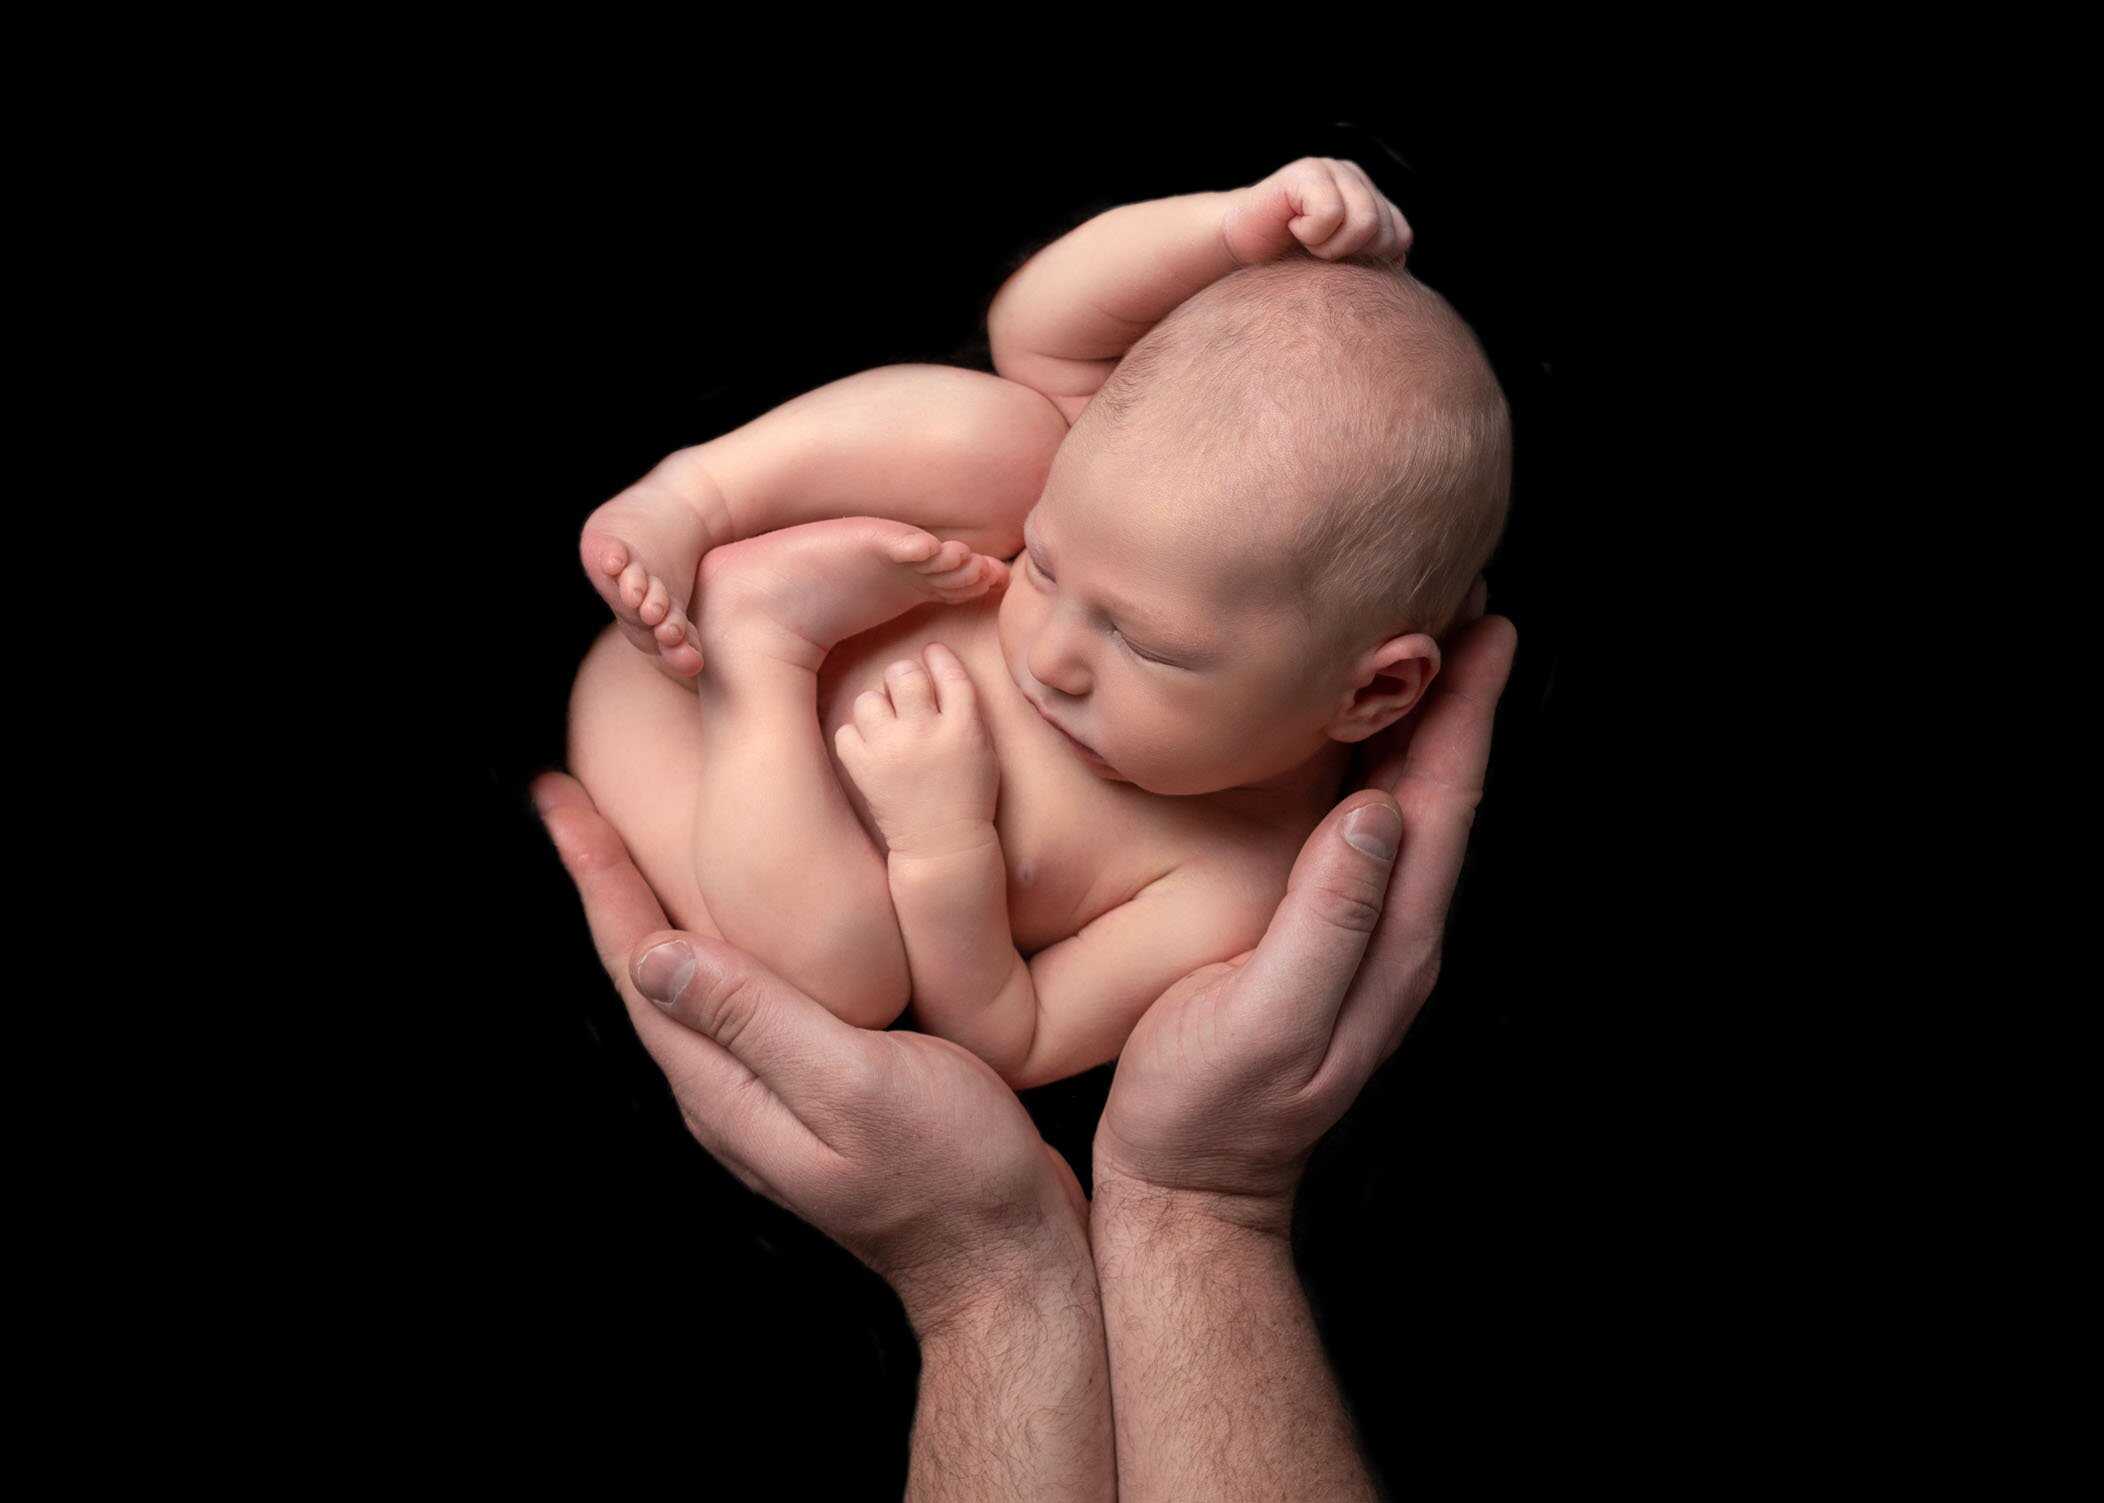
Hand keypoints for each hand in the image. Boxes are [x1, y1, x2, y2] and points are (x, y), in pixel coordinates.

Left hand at [533, 772, 1088, 1330]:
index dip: (595, 873)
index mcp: (723, 1084)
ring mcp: (773, 1089)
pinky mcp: (821, 1083)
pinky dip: (731, 929)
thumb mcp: (857, 1085)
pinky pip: (749, 992)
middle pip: (647, 963)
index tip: (554, 796)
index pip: (635, 961)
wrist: (1008, 1258)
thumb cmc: (949, 1174)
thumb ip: (758, 1022)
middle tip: (576, 792)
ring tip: (638, 828)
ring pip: (695, 975)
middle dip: (608, 875)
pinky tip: (752, 904)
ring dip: (660, 897)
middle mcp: (730, 1086)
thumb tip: (653, 957)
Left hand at [834, 643, 1000, 860]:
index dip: (939, 658)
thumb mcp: (984, 750)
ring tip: (885, 724)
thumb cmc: (968, 797)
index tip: (932, 653)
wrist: (942, 845)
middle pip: (904, 674)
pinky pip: (846, 731)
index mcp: (964, 728)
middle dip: (903, 676)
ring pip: (868, 699)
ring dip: (876, 706)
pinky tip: (870, 747)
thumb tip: (937, 671)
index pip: (950, 674)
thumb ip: (965, 711)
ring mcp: (891, 750)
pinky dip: (855, 736)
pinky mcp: (864, 769)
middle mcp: (925, 733)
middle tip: (903, 689)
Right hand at [1093, 609, 1515, 1231]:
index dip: (1464, 712)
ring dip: (1421, 723)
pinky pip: (1363, 831)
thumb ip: (1326, 923)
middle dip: (1457, 696)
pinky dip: (1371, 766)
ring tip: (1420, 644)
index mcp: (1391, 942)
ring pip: (1407, 806)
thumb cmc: (1208, 1113)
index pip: (1444, 804)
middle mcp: (1393, 932)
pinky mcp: (1323, 940)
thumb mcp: (1266, 1024)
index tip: (1485, 626)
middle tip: (1463, 602)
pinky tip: (1348, 738)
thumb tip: (1375, 814)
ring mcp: (1363, 938)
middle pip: (1440, 792)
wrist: (1190, 1190)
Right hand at [1221, 156, 1412, 268]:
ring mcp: (1333, 169)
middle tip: (1316, 250)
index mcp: (1369, 197)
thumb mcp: (1340, 264)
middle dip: (1349, 254)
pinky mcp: (1308, 171)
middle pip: (1385, 231)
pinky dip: (1310, 233)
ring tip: (1306, 239)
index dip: (1370, 261)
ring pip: (1364, 222)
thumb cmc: (1287, 262)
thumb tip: (1398, 261)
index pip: (1400, 236)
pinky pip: (1331, 214)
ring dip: (1329, 246)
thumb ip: (1372, 258)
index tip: (1335, 259)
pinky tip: (1291, 226)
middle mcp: (1355, 177)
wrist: (1237, 251)